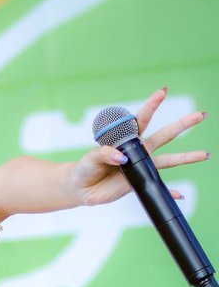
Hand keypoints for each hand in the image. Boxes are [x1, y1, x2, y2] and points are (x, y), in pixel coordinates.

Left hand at [67, 87, 208, 207]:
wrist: (81, 188)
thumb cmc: (85, 168)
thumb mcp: (91, 158)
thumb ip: (106, 153)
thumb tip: (123, 158)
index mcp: (126, 139)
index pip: (141, 119)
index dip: (152, 105)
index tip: (163, 91)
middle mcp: (138, 150)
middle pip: (165, 135)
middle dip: (183, 125)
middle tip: (200, 115)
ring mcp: (140, 166)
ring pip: (168, 161)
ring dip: (187, 158)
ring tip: (205, 154)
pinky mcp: (139, 183)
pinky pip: (157, 187)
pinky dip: (169, 192)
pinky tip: (180, 195)